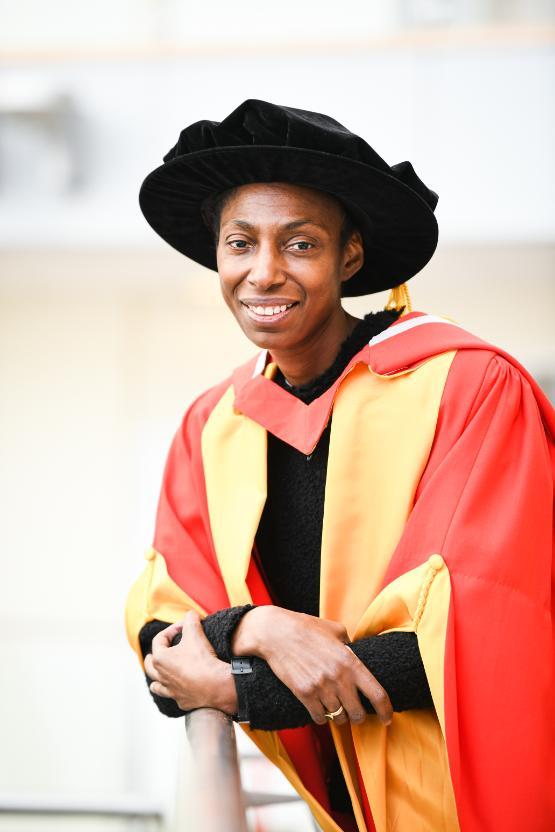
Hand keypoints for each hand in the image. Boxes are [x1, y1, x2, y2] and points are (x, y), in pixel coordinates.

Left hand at [144, 611, 237, 714]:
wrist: (215, 685)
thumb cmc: (202, 659)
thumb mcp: (195, 633)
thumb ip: (190, 620)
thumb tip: (190, 614)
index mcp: (160, 659)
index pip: (159, 639)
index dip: (171, 630)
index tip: (184, 627)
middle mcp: (161, 676)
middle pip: (150, 665)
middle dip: (153, 656)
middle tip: (157, 652)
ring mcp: (171, 690)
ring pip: (156, 685)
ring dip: (157, 678)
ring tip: (161, 675)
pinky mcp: (182, 701)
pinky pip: (173, 696)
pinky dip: (174, 691)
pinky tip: (180, 688)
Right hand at [232, 606, 391, 726]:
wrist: (276, 632)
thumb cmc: (306, 627)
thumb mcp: (335, 629)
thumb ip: (350, 643)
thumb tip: (357, 653)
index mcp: (350, 661)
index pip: (377, 694)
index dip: (386, 711)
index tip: (387, 719)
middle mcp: (338, 677)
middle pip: (358, 713)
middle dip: (358, 716)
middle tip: (355, 713)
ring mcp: (321, 687)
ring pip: (338, 717)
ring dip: (339, 716)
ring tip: (335, 708)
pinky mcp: (304, 694)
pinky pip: (319, 718)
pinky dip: (322, 717)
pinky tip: (320, 709)